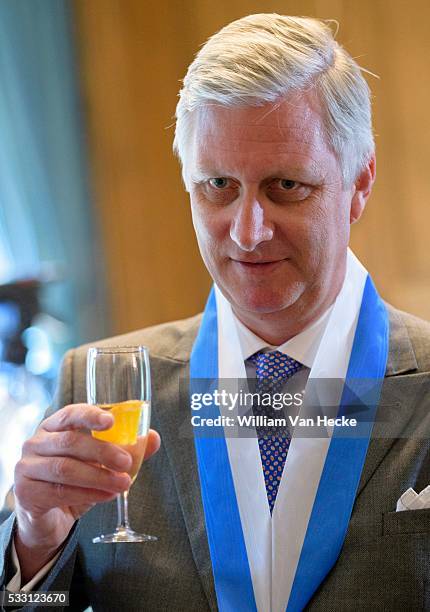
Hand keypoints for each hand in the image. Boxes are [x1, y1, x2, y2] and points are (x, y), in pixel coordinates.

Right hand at [13, 403, 160, 581]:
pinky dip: (87, 494)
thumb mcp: (99, 465)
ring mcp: (26, 467)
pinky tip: (106, 496)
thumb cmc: (74, 482)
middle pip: (71, 442)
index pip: (70, 413)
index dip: (90, 415)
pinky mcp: (25, 492)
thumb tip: (153, 438)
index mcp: (53, 427)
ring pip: (65, 469)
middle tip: (127, 462)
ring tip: (122, 483)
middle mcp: (36, 443)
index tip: (111, 421)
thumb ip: (125, 449)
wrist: (47, 519)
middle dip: (103, 451)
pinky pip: (59, 492)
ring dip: (99, 477)